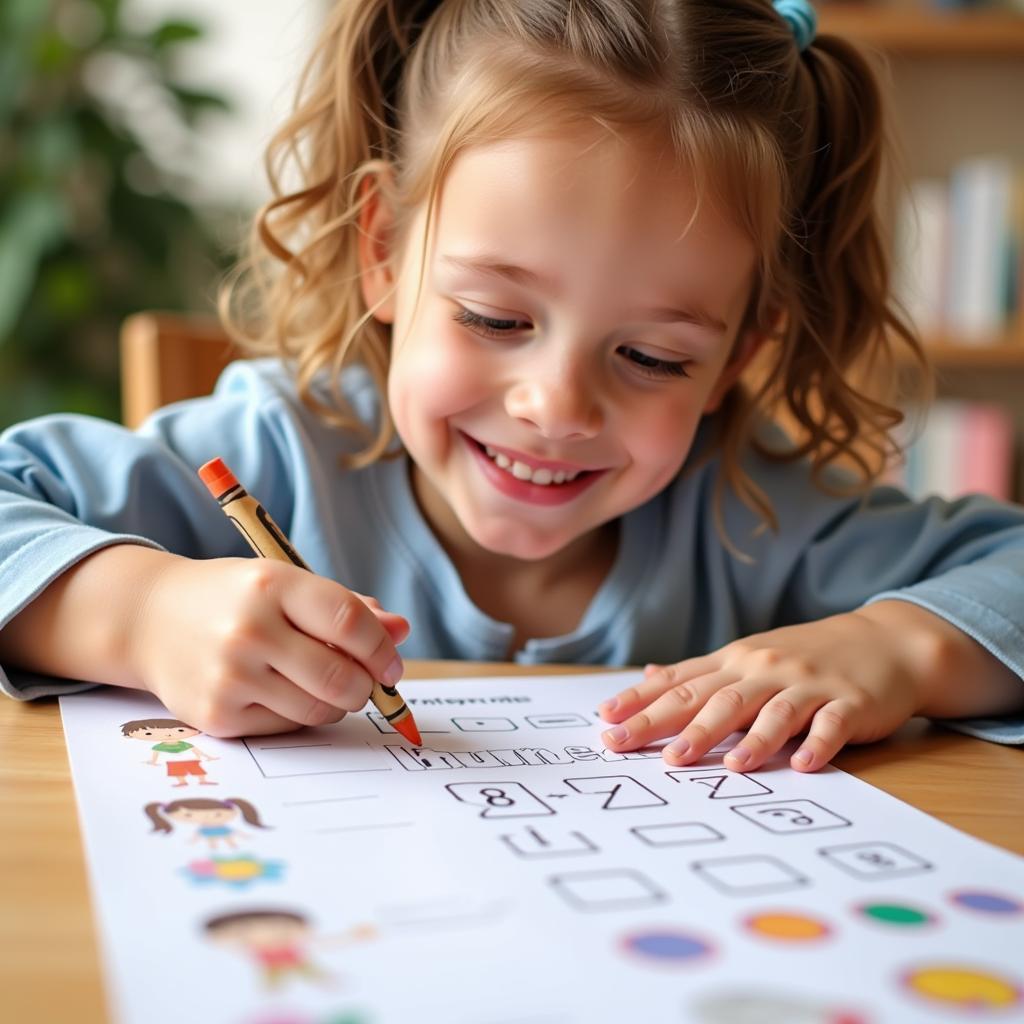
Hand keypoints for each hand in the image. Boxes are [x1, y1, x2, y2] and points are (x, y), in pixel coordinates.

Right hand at [127, 555, 408, 736]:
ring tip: (322, 684)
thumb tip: (401, 632)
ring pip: (319, 709)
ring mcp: (229, 675)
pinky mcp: (216, 714)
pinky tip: (283, 693)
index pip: (349, 622)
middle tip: (366, 683)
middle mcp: (249, 629)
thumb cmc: (234, 598)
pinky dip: (299, 716)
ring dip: (336, 703)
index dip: (382, 648)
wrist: (149, 618)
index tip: (392, 664)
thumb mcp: (286, 584)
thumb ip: (346, 608)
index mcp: (273, 584)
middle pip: (340, 676)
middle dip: (366, 686)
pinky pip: (286, 727)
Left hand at [599, 604, 932, 772]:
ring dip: (745, 739)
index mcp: (737, 661)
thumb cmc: (808, 656)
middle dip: (671, 724)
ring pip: (770, 712)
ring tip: (718, 764)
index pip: (681, 681)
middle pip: (714, 698)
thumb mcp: (750, 656)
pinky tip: (804, 765)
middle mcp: (765, 670)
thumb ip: (703, 672)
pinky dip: (818, 744)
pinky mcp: (850, 704)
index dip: (641, 700)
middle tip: (634, 746)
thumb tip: (650, 675)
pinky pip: (831, 726)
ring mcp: (808, 685)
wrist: (887, 642)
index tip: (605, 719)